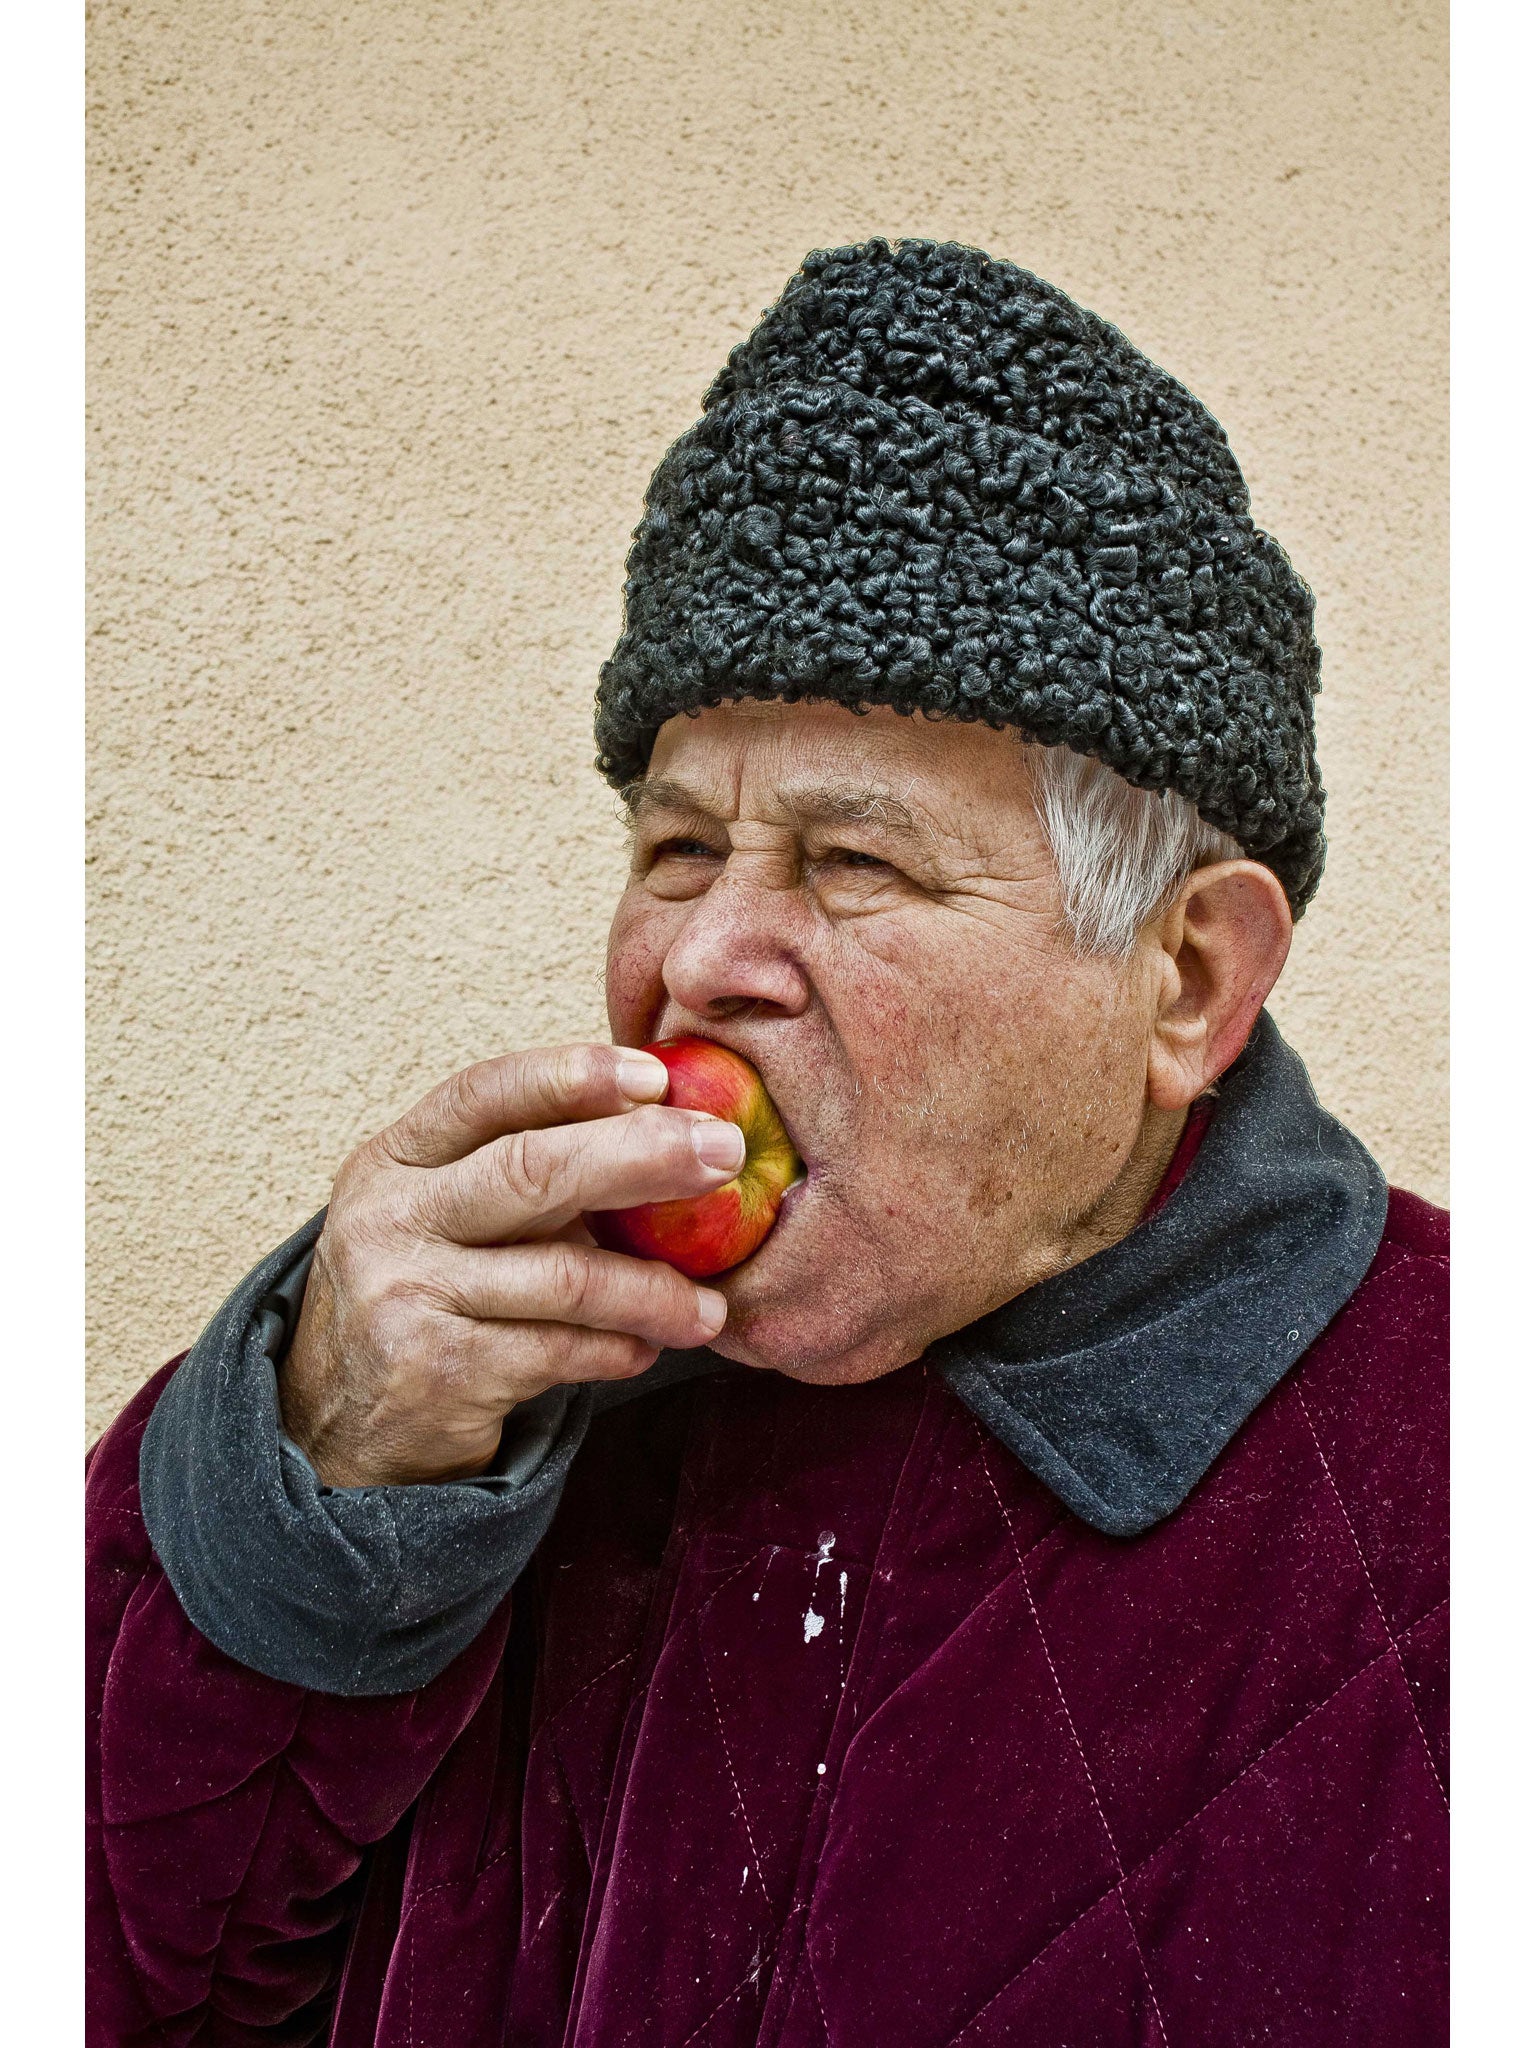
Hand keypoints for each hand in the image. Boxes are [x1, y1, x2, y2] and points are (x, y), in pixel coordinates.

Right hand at [279, 1044, 744, 1486]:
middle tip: (722, 1153)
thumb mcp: (445, 1215)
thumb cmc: (426, 1293)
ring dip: (654, 1290)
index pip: (485, 1093)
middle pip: (531, 1170)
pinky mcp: (438, 1370)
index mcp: (395, 1159)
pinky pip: (561, 1350)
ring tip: (711, 1308)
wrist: (338, 1424)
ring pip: (564, 1277)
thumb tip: (669, 1126)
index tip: (656, 1074)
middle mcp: (391, 1217)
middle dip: (641, 1155)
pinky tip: (648, 1347)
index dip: (573, 1076)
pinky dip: (619, 1349)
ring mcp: (407, 1294)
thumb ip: (526, 1171)